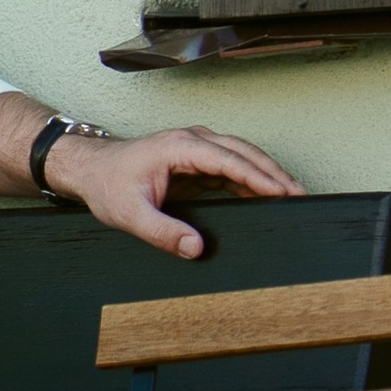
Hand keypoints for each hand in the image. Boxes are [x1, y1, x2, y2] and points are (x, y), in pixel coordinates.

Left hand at [49, 125, 300, 261]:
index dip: (256, 175)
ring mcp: (196, 149)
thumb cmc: (107, 184)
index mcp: (178, 147)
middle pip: (243, 153)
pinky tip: (267, 196)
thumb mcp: (129, 214)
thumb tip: (196, 248)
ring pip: (241, 157)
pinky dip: (251, 180)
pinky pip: (230, 168)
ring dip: (267, 175)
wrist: (89, 168)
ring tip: (293, 195)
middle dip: (273, 173)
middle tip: (300, 195)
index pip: (227, 159)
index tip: (282, 191)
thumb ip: (162, 232)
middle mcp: (192, 142)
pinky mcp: (196, 161)